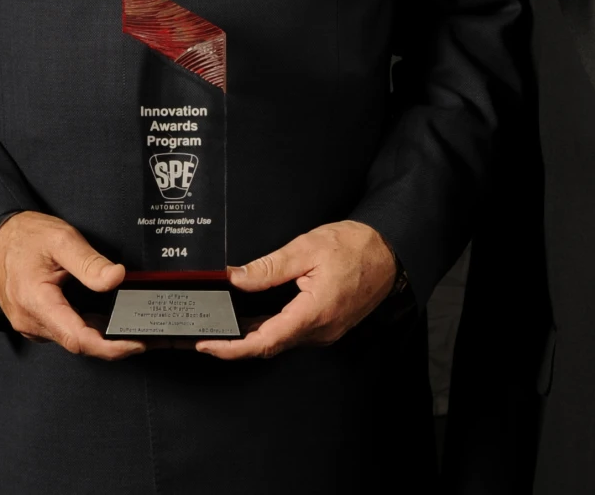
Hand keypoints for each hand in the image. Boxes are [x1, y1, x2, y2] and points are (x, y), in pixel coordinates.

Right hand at [0, 212, 144, 359]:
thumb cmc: (24, 238)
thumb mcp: (61, 239)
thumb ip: (89, 262)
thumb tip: (116, 277)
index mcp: (36, 302)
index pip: (78, 339)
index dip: (110, 347)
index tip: (136, 343)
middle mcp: (32, 322)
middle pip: (80, 344)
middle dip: (114, 343)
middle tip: (147, 335)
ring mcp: (33, 325)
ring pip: (74, 340)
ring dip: (103, 338)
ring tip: (132, 328)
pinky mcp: (37, 323)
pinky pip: (66, 332)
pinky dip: (89, 330)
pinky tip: (107, 321)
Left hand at [195, 219, 399, 359]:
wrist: (390, 254)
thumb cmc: (355, 247)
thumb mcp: (306, 249)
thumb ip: (268, 268)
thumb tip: (235, 278)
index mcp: (314, 313)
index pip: (264, 342)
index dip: (232, 348)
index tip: (207, 345)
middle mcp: (320, 331)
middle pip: (268, 347)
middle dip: (234, 345)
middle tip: (204, 334)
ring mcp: (324, 332)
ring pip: (280, 343)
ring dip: (250, 338)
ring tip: (221, 326)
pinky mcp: (326, 327)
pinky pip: (291, 335)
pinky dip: (268, 331)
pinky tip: (251, 320)